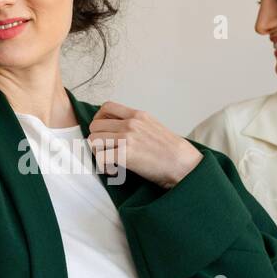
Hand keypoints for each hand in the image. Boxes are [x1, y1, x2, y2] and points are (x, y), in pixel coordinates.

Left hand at [87, 101, 202, 188]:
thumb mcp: (153, 126)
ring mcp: (126, 138)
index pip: (107, 107)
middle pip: (95, 125)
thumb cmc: (171, 150)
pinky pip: (100, 157)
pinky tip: (112, 170)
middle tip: (104, 150)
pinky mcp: (124, 155)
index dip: (99, 119)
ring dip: (97, 152)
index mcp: (138, 115)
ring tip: (108, 161)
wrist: (182, 163)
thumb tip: (119, 128)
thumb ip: (136, 124)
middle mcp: (130, 124)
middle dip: (97, 139)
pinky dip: (103, 166)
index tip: (103, 130)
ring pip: (94, 140)